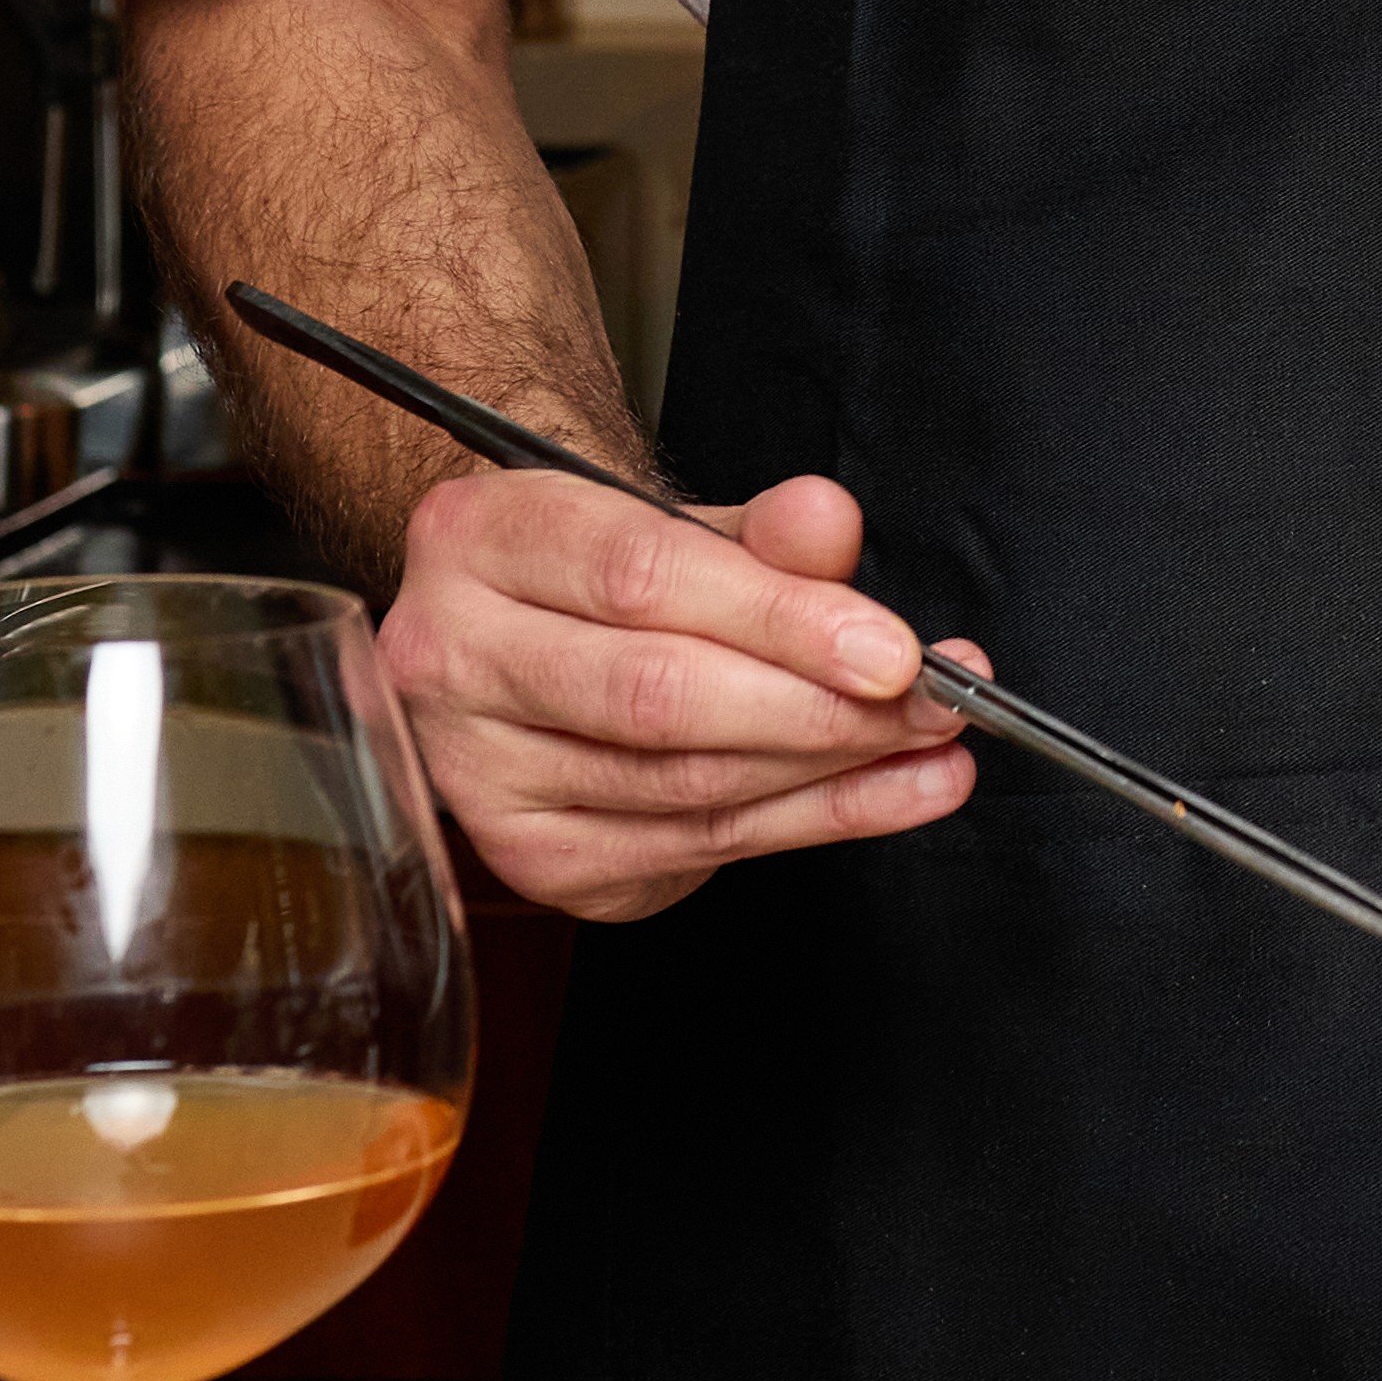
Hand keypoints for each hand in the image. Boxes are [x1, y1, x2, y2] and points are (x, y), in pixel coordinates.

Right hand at [370, 453, 980, 924]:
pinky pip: (690, 847)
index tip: (892, 648)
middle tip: (930, 705)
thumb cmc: (608, 571)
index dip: (780, 619)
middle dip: (816, 709)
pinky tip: (882, 794)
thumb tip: (828, 523)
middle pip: (656, 697)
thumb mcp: (682, 524)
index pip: (640, 580)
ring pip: (682, 785)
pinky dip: (806, 823)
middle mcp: (451, 655)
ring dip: (829, 774)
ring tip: (930, 748)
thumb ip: (763, 532)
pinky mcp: (530, 856)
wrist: (527, 629)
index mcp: (479, 539)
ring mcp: (480, 771)